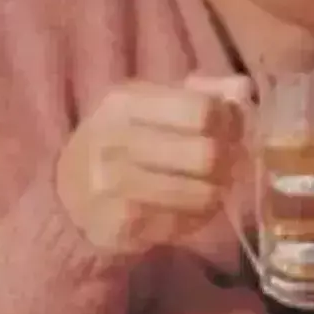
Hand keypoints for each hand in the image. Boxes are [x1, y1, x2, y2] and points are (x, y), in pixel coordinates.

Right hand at [56, 74, 251, 255]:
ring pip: (202, 194)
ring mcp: (112, 184)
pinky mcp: (118, 224)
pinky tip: (188, 211)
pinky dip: (195, 220)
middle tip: (230, 167)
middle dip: (230, 164)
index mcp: (125, 101)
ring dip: (217, 194)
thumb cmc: (123, 140)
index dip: (230, 123)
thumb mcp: (152, 105)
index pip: (202, 110)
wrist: (69, 191)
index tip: (231, 132)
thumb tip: (243, 88)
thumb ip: (203, 93)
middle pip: (207, 155)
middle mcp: (114, 139)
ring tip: (212, 189)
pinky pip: (183, 225)